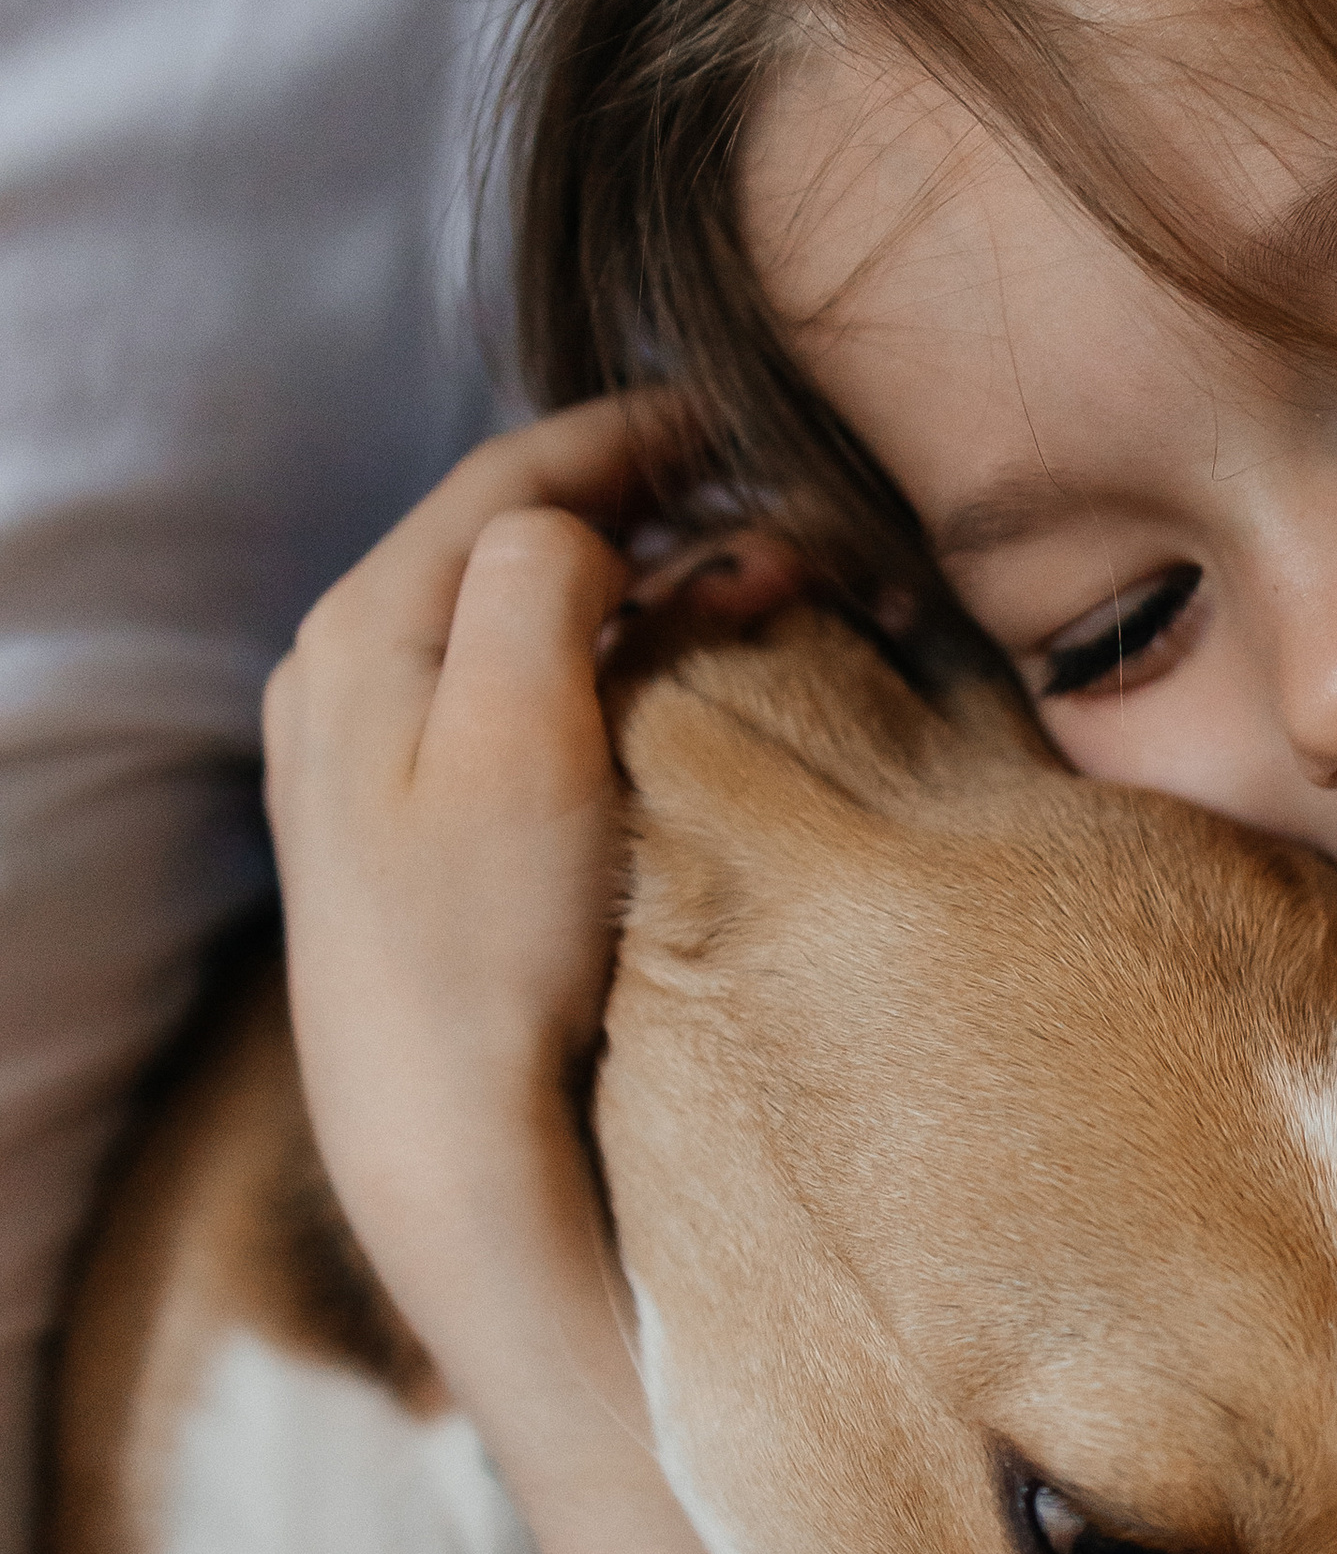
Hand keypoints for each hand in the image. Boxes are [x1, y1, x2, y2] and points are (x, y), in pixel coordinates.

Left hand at [262, 395, 680, 1310]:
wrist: (442, 1133)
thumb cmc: (485, 942)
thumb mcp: (519, 729)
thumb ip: (543, 578)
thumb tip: (582, 528)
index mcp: (363, 629)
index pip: (510, 477)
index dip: (632, 433)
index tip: (739, 420)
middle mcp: (343, 672)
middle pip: (510, 540)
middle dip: (649, 510)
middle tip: (777, 519)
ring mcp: (365, 753)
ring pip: (516, 614)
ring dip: (633, 587)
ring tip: (746, 592)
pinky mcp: (404, 826)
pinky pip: (511, 690)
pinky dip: (600, 660)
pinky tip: (664, 685)